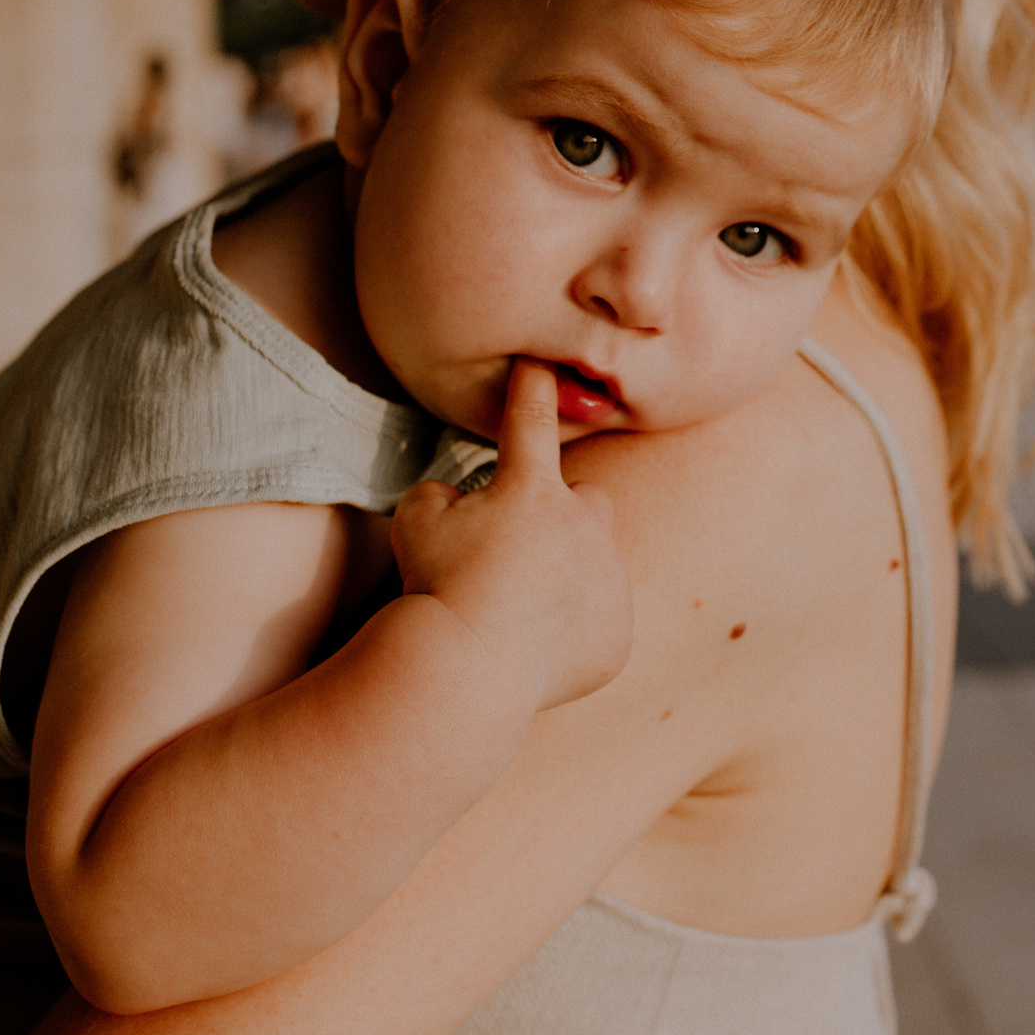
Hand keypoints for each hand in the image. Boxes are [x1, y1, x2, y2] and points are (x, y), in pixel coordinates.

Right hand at [390, 361, 633, 711]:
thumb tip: (459, 506)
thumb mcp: (416, 521)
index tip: (540, 363)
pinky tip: (534, 650)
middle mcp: (585, 528)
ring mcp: (609, 583)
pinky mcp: (618, 636)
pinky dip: (574, 631)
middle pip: (588, 500)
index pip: (531, 423)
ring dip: (569, 576)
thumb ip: (443, 497)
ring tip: (519, 612)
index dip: (532, 389)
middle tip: (521, 552)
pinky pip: (599, 622)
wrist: (465, 671)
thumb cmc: (434, 587)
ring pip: (596, 565)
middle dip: (563, 516)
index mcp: (534, 492)